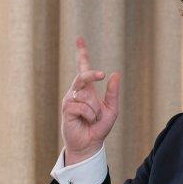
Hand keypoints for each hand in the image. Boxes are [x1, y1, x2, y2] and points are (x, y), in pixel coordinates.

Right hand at [61, 37, 120, 164]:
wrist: (90, 143)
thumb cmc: (99, 126)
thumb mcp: (111, 109)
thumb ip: (113, 92)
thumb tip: (115, 74)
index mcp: (87, 89)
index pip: (83, 68)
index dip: (81, 54)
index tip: (79, 39)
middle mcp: (77, 92)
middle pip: (83, 75)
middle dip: (91, 74)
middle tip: (101, 74)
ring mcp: (70, 100)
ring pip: (86, 96)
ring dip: (95, 109)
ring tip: (93, 119)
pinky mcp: (67, 109)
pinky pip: (83, 107)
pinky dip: (90, 115)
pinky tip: (86, 121)